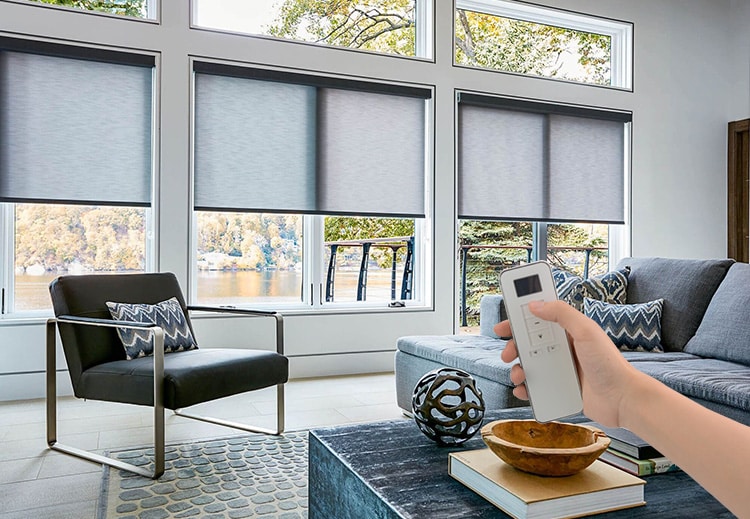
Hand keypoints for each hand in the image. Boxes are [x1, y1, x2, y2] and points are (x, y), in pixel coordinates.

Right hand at [495, 300, 641, 426]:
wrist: (623, 399)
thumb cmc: (609, 364)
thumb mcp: (586, 331)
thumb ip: (562, 314)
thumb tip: (536, 304)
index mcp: (568, 333)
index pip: (539, 320)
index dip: (520, 320)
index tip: (504, 325)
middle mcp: (563, 350)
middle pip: (529, 344)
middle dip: (514, 348)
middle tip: (507, 353)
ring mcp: (561, 370)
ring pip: (531, 366)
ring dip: (518, 369)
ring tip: (519, 376)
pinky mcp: (561, 390)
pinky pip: (537, 388)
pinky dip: (526, 390)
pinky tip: (523, 391)